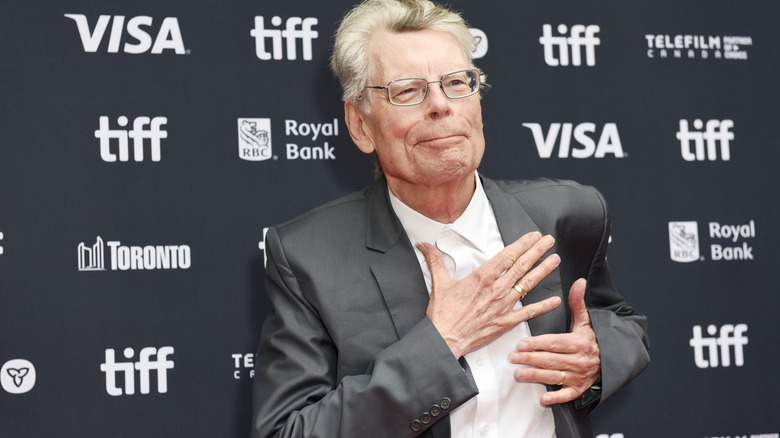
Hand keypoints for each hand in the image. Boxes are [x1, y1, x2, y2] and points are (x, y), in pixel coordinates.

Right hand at [416, 231, 561, 358]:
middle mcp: (496, 289)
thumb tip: (424, 246)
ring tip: (555, 260)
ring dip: (543, 270)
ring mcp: (503, 306)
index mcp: (481, 278)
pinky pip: (528, 312)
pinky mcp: (506, 322)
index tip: (532, 236)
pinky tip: (555, 300)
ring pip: (528, 284)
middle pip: (521, 265)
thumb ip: (434, 261)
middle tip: (548, 241)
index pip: (507, 255)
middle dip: (537, 251)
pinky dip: (543, 306)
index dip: (522, 244)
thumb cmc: (444, 315)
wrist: (445, 339)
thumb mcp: (439, 283)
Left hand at [508, 278, 600, 404]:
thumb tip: (579, 282)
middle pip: (551, 360)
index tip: (522, 344)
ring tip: (519, 374)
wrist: (612, 359)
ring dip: (536, 376)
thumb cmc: (592, 339)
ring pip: (555, 376)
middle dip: (530, 359)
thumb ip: (578, 302)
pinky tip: (544, 399)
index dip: (537, 344)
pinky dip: (557, 398)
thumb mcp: (585, 320)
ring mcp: (580, 376)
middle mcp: (580, 360)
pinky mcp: (580, 389)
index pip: (554, 343)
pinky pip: (568, 395)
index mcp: (579, 342)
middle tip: (512, 358)